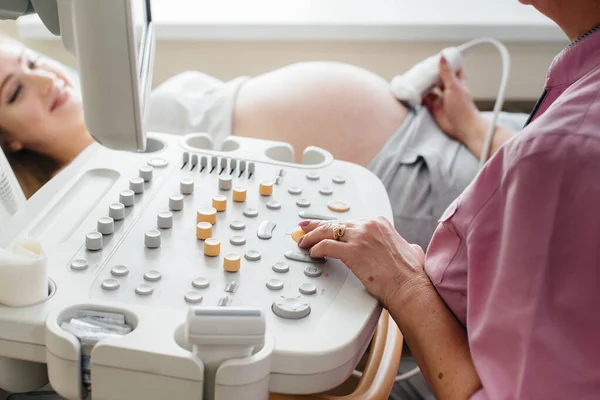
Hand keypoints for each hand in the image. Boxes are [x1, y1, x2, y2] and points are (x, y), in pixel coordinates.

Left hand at [297, 217, 426, 307]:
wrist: (409, 287)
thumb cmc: (409, 274)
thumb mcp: (410, 250)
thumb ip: (403, 245)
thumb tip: (407, 248)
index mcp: (379, 223)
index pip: (348, 221)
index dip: (333, 224)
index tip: (323, 226)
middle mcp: (369, 226)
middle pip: (335, 224)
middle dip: (316, 226)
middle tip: (304, 228)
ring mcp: (360, 237)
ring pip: (327, 233)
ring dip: (311, 238)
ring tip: (303, 242)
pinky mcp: (352, 251)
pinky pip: (327, 246)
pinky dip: (316, 249)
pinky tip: (312, 253)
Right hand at [423, 57, 487, 146]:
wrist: (462, 126)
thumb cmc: (463, 108)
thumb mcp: (454, 87)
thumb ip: (446, 73)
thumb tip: (442, 58)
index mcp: (457, 82)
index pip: (452, 69)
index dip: (446, 63)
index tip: (437, 57)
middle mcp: (448, 89)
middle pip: (438, 78)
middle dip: (431, 74)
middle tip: (421, 68)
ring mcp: (441, 98)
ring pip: (430, 88)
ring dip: (424, 84)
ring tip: (415, 77)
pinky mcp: (434, 107)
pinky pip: (425, 99)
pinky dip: (419, 96)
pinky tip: (414, 91)